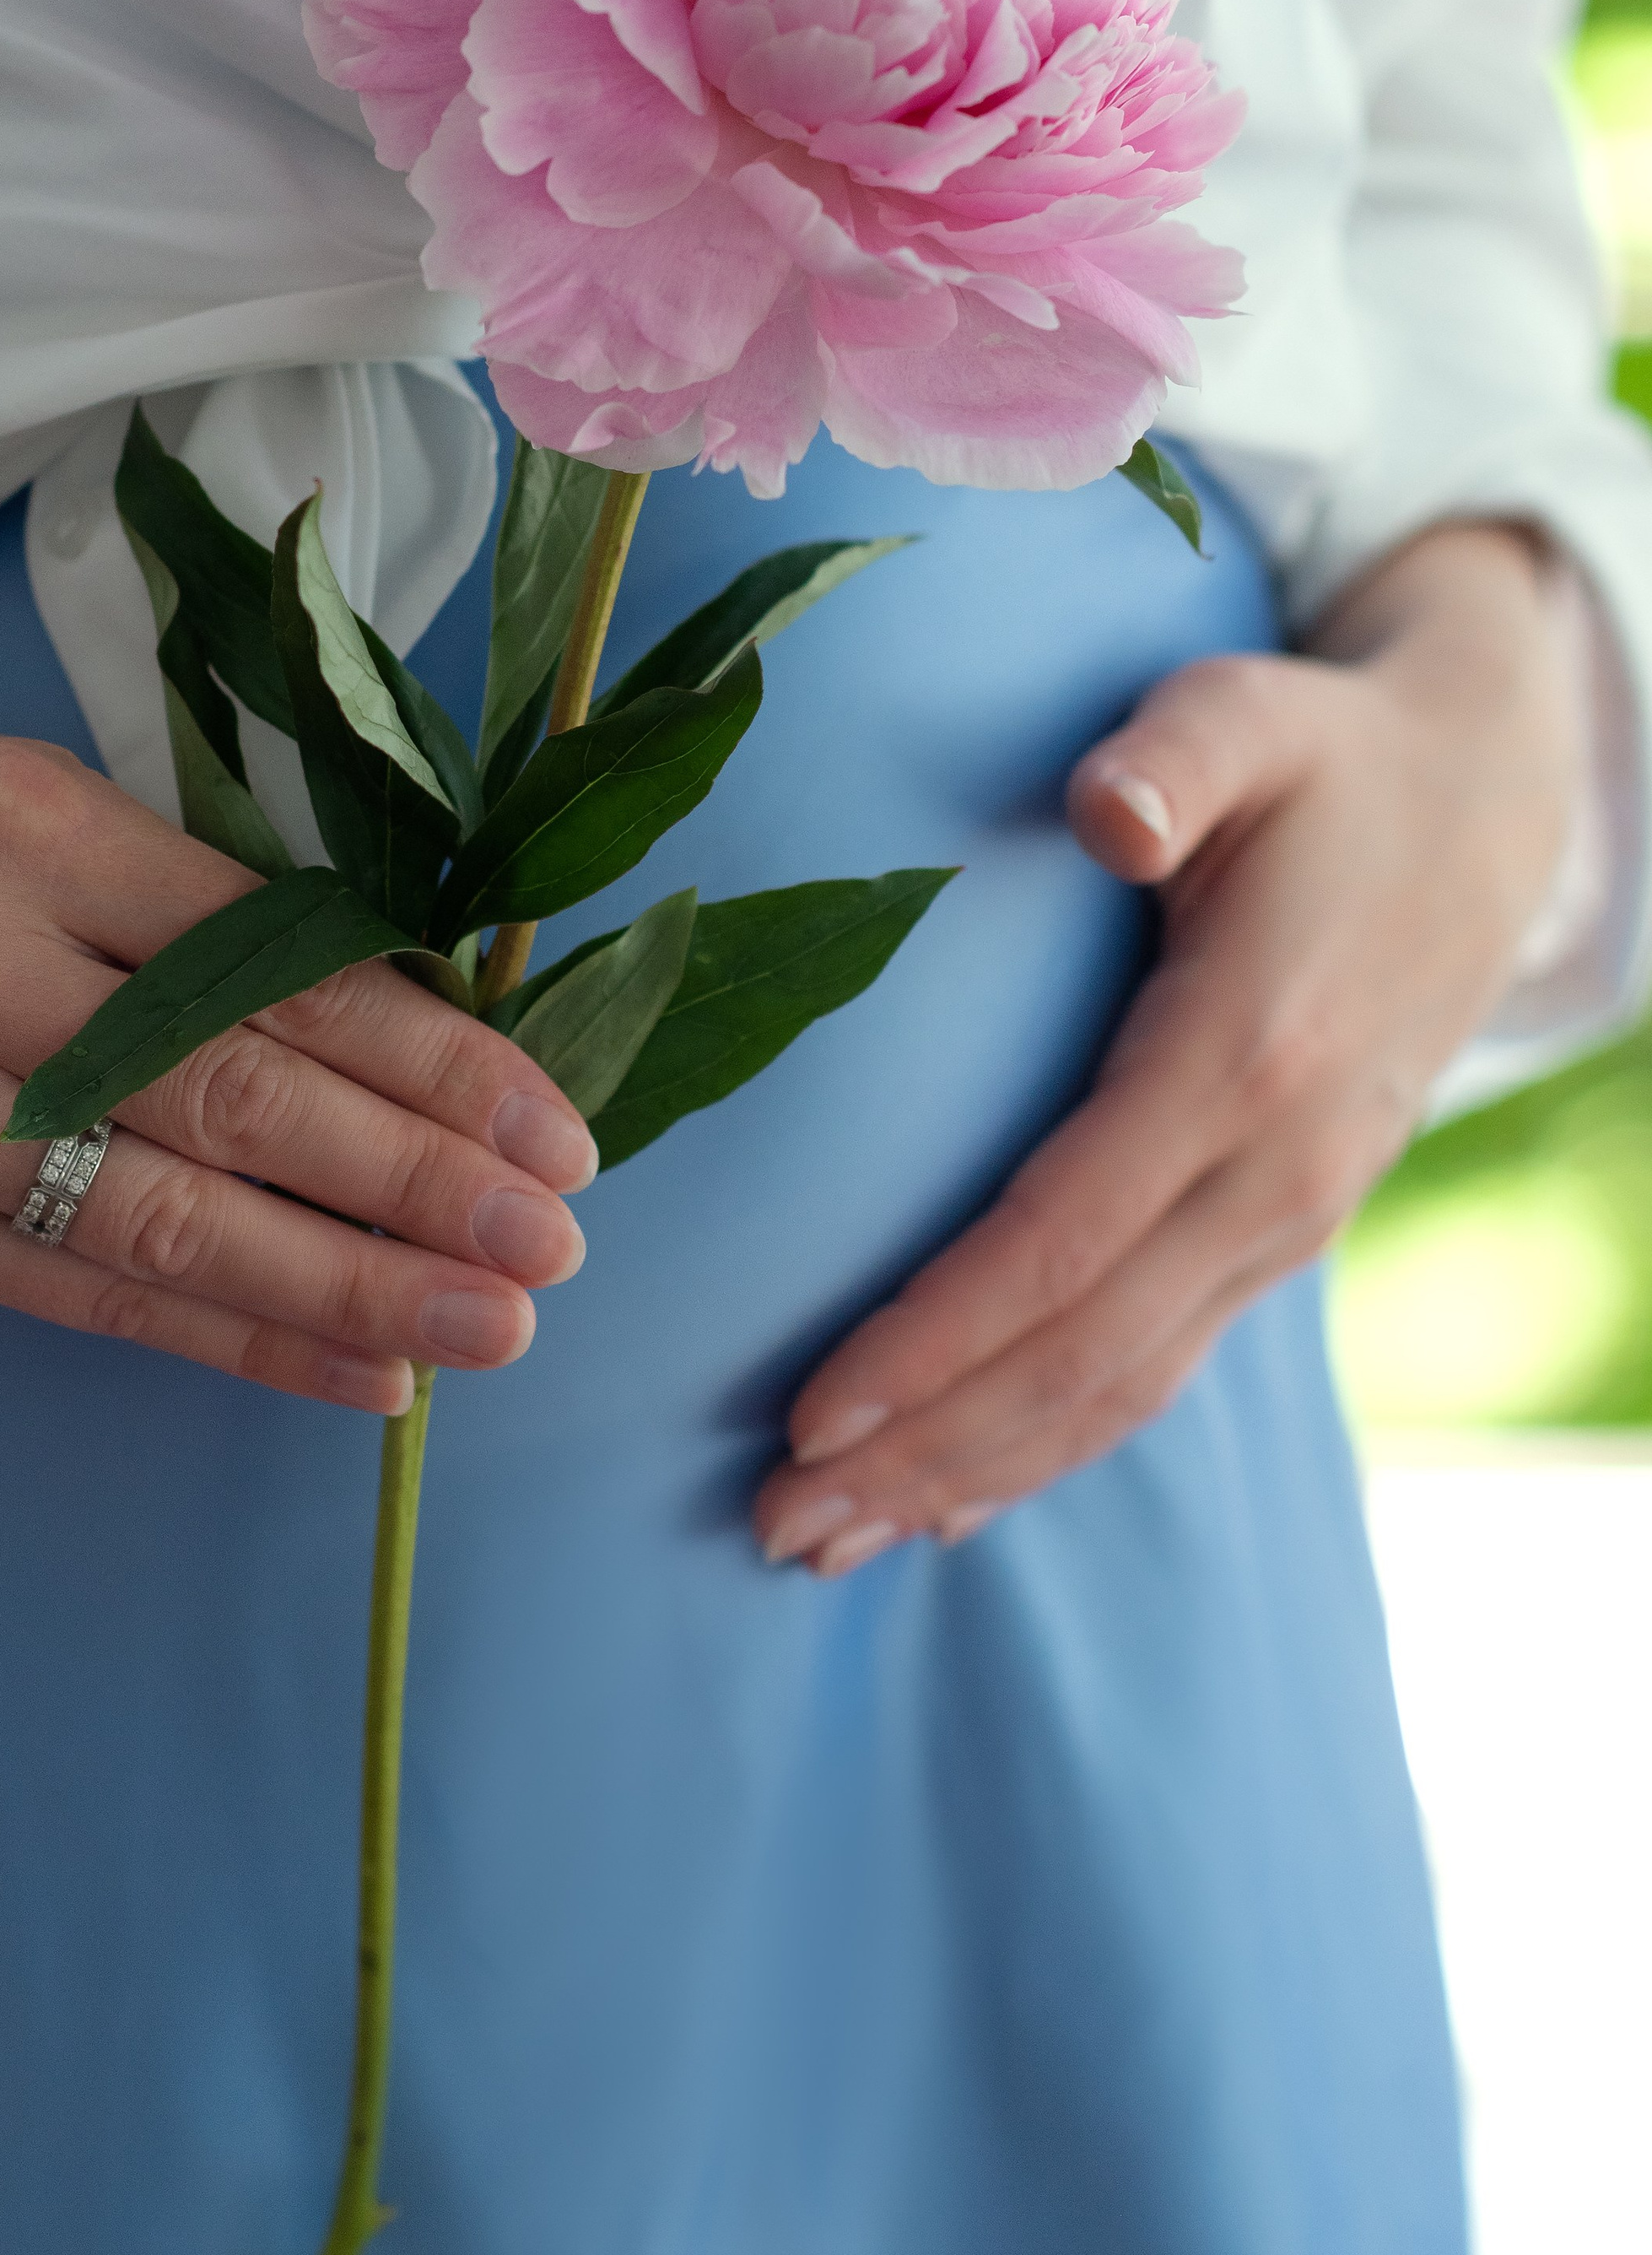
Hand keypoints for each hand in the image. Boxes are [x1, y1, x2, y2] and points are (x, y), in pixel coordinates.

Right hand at [0, 688, 594, 1416]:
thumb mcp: (35, 809)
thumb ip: (199, 906)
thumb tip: (420, 1022)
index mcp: (30, 827)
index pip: (270, 958)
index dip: (426, 1050)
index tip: (549, 1117)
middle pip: (232, 1091)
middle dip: (417, 1177)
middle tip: (556, 1237)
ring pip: (169, 1216)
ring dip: (354, 1283)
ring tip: (495, 1324)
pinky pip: (92, 1295)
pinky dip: (242, 1338)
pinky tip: (365, 1371)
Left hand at [754, 523, 1580, 1574]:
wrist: (1482, 818)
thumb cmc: (1320, 760)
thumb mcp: (1247, 714)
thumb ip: (1172, 756)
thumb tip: (1104, 813)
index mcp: (1241, 1059)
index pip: (1062, 1240)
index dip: (936, 1337)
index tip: (810, 1405)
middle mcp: (1273, 1173)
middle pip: (1078, 1356)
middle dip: (922, 1449)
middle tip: (772, 1520)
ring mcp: (1286, 1221)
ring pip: (1118, 1391)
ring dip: (970, 1478)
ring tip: (824, 1540)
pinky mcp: (1277, 1236)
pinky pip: (1156, 1371)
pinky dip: (1047, 1446)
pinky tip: (950, 1500)